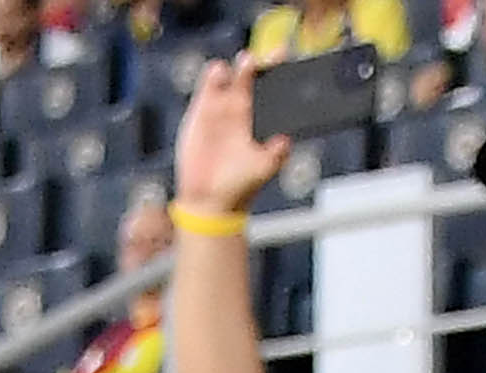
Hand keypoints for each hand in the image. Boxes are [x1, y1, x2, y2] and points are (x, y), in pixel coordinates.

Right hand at [175, 53, 287, 206]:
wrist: (210, 202)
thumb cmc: (240, 186)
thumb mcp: (264, 169)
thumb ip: (276, 154)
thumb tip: (286, 141)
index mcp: (257, 118)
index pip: (267, 88)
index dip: (274, 72)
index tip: (280, 59)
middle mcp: (238, 110)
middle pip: (246, 77)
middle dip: (252, 65)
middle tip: (255, 60)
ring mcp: (217, 111)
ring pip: (224, 79)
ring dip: (230, 70)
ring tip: (238, 66)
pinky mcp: (199, 115)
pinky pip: (204, 91)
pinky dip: (209, 80)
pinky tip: (217, 73)